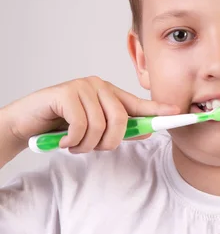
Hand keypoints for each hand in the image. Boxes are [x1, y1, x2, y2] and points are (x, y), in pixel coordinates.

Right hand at [3, 76, 179, 153]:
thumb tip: (146, 131)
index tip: (178, 113)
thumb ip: (118, 129)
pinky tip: (63, 140)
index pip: (139, 103)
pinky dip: (73, 140)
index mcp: (109, 94)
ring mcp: (82, 87)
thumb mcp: (93, 130)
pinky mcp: (65, 93)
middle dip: (108, 142)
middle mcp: (98, 86)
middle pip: (121, 120)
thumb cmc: (62, 125)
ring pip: (100, 126)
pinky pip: (81, 125)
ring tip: (74, 144)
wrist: (27, 123)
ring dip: (86, 145)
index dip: (158, 110)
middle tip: (91, 148)